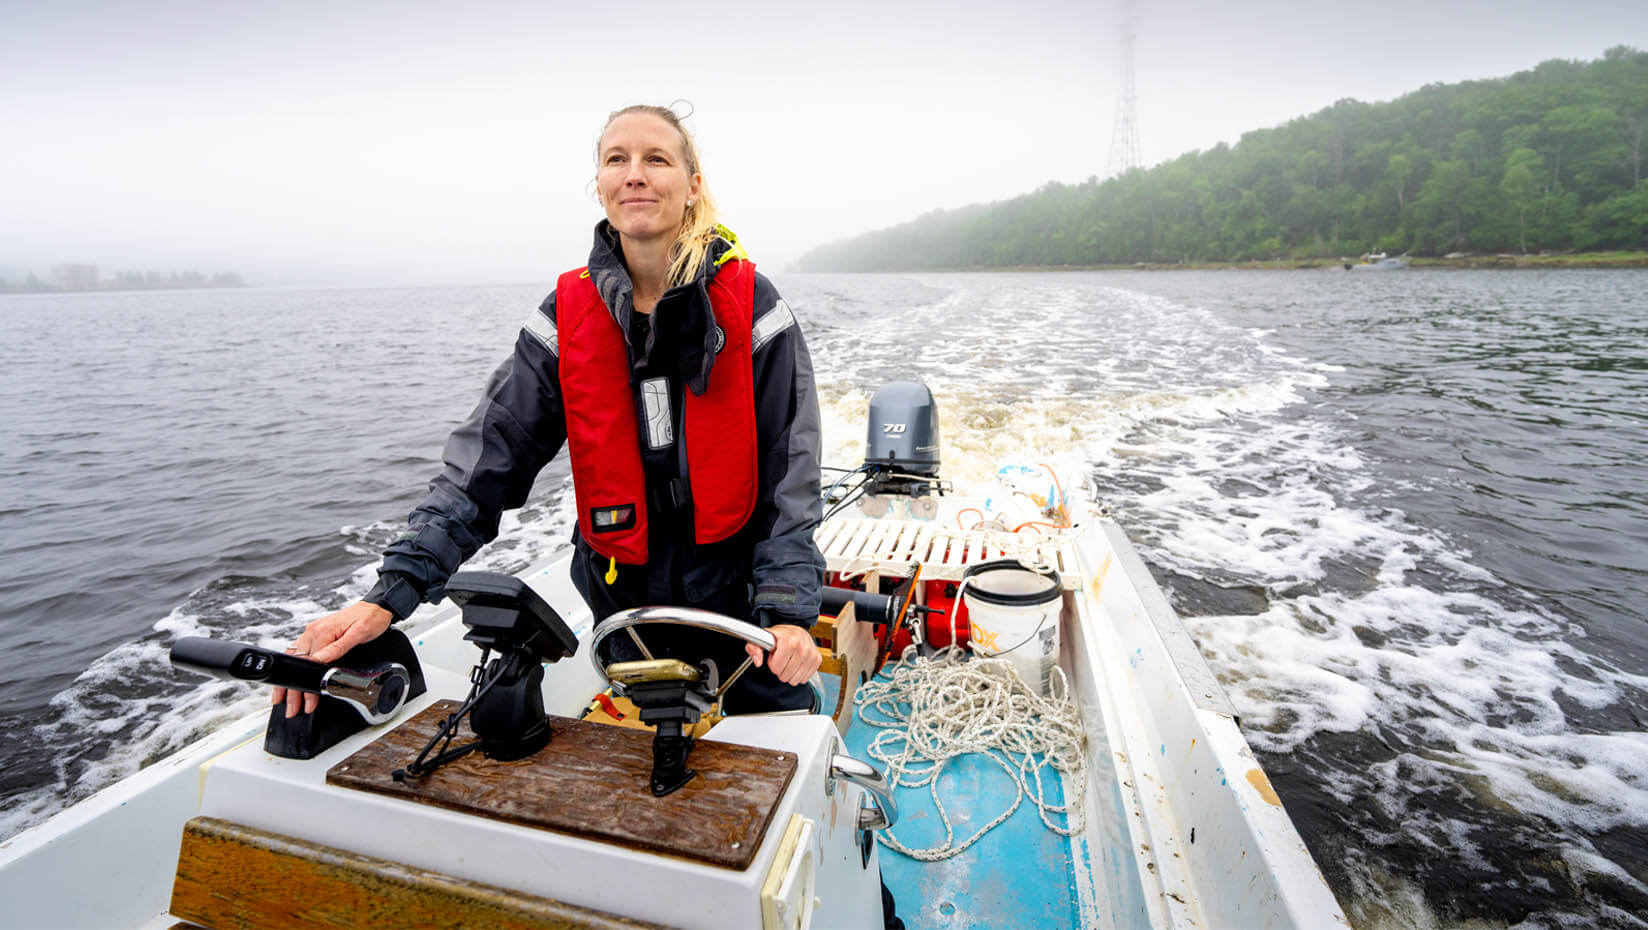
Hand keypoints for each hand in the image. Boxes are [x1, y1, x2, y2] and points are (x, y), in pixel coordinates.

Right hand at [271, 601, 392, 717]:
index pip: (308, 664)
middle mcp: (313, 631)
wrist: (376, 606)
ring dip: (289, 680)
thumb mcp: (359, 634)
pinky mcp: (316, 633)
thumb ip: (338, 648)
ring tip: (284, 698)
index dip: (306, 686)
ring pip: (293, 658)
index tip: (307, 702)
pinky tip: (293, 678)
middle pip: (295, 663)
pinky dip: (294, 667)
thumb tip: (319, 660)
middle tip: (290, 708)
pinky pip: (300, 651)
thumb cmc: (371, 619)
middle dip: (291, 689)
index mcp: (322, 631)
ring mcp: (313, 631)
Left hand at [745, 623, 820, 686]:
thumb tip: (758, 662)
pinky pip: (804, 679)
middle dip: (780, 670)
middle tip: (782, 658)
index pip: (776, 668)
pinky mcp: (817, 660)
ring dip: (789, 674)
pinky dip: (799, 674)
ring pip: (795, 680)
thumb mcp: (762, 639)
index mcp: (789, 641)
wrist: (796, 631)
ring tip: (789, 661)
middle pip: (785, 676)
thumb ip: (754, 649)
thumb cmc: (779, 637)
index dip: (772, 663)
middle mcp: (802, 647)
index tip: (774, 655)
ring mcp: (811, 654)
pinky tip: (797, 664)